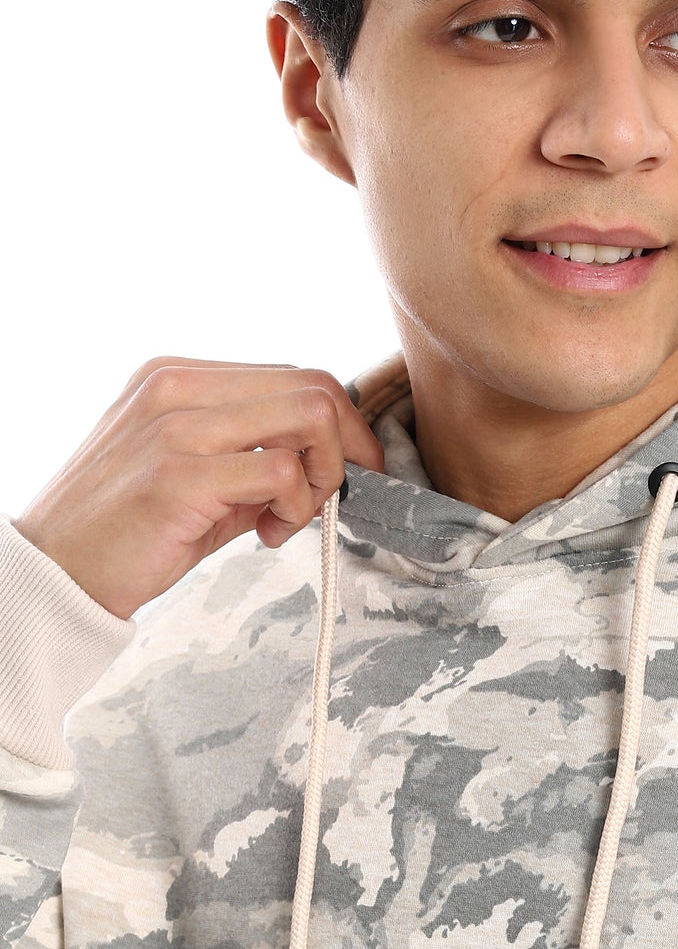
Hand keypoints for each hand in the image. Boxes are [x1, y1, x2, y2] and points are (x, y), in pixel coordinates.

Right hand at [13, 356, 387, 621]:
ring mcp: (176, 425)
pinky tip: (268, 534)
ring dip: (324, 478)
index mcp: (181, 377)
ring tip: (289, 519)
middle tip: (333, 497)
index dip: (342, 426)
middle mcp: (178, 386)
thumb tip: (334, 461)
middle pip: (315, 386)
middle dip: (348, 447)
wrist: (56, 573)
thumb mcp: (198, 472)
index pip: (297, 375)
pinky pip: (281, 472)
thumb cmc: (131, 528)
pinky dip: (297, 508)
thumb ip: (257, 453)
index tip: (349, 470)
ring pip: (309, 416)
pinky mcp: (178, 474)